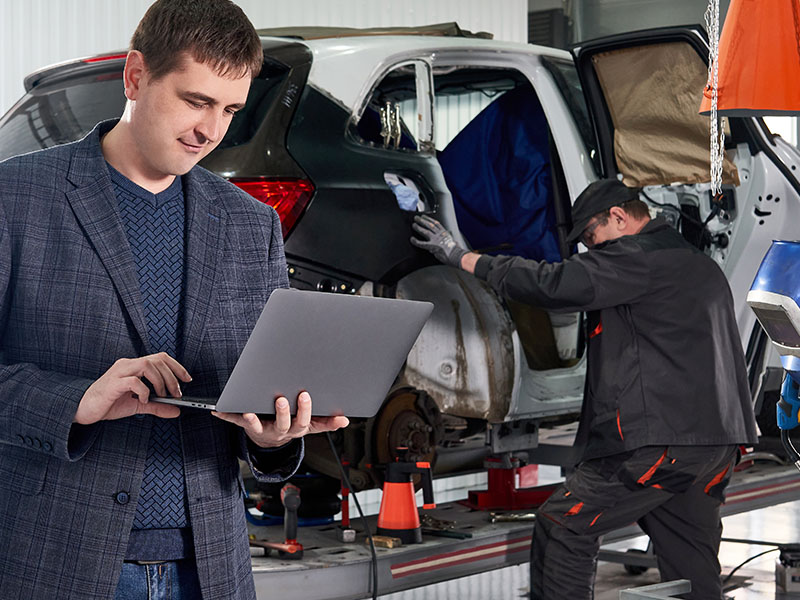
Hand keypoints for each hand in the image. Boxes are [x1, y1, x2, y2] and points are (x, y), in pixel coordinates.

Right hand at [74, 353, 190, 423]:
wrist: (83, 409)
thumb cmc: (109, 403)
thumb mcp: (138, 405)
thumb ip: (157, 406)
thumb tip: (176, 411)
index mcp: (134, 366)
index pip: (160, 357)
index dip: (177, 366)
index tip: (188, 379)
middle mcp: (127, 365)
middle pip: (157, 360)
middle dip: (172, 377)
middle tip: (176, 394)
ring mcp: (119, 372)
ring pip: (147, 366)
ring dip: (160, 381)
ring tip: (161, 396)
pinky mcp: (112, 384)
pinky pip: (133, 381)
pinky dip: (144, 390)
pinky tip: (143, 400)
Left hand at [212, 391, 349, 447]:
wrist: (271, 441)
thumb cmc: (293, 425)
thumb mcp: (311, 425)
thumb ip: (328, 422)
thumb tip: (345, 420)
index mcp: (297, 428)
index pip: (305, 421)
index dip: (305, 410)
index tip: (305, 395)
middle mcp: (281, 430)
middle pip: (284, 423)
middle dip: (283, 412)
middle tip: (282, 399)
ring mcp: (263, 429)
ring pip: (259, 426)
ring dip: (254, 420)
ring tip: (250, 411)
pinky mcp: (248, 426)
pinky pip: (237, 422)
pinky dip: (226, 416)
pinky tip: (217, 410)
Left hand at [410, 215, 467, 267]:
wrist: (457, 255)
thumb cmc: (456, 251)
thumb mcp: (453, 241)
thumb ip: (447, 238)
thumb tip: (446, 236)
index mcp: (445, 233)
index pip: (436, 223)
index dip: (429, 219)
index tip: (425, 217)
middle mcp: (440, 235)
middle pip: (430, 225)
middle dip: (422, 221)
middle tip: (416, 218)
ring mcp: (436, 240)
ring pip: (426, 231)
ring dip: (419, 227)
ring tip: (414, 224)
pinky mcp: (432, 246)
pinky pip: (422, 243)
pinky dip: (416, 241)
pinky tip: (412, 239)